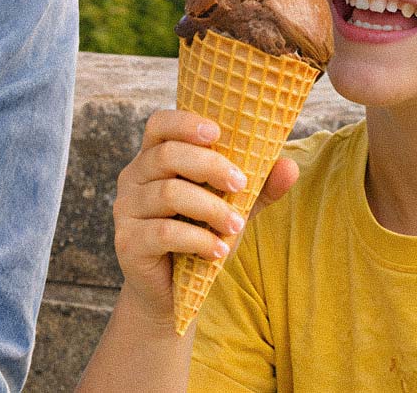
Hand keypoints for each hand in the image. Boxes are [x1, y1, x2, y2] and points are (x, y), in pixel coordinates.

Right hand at [110, 109, 299, 328]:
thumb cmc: (200, 237)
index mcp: (153, 158)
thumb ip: (258, 187)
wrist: (173, 294)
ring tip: (236, 225)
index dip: (185, 122)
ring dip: (210, 208)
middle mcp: (133, 177)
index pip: (160, 124)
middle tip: (241, 184)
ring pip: (168, 193)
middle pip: (167, 155)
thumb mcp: (232, 207)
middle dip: (210, 167)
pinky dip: (198, 239)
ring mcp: (125, 210)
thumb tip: (291, 166)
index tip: (218, 134)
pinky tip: (218, 250)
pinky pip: (164, 232)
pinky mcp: (127, 242)